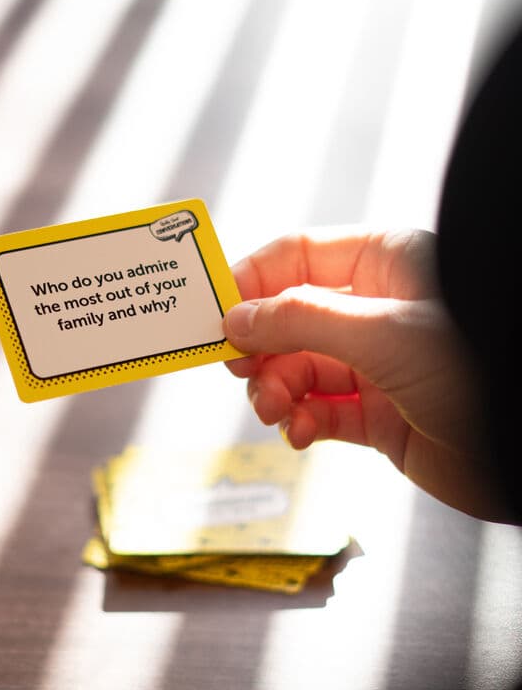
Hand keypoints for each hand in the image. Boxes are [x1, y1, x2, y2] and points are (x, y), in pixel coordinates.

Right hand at [223, 226, 508, 521]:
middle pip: (289, 317)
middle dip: (260, 347)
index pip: (296, 256)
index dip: (251, 282)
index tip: (214, 315)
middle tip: (239, 371)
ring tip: (274, 409)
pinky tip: (299, 432)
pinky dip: (300, 421)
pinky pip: (320, 411)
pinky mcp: (380, 415)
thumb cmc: (476, 369)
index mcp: (385, 263)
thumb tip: (236, 318)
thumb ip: (301, 321)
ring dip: (275, 389)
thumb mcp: (381, 334)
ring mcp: (378, 363)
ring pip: (298, 368)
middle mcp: (378, 309)